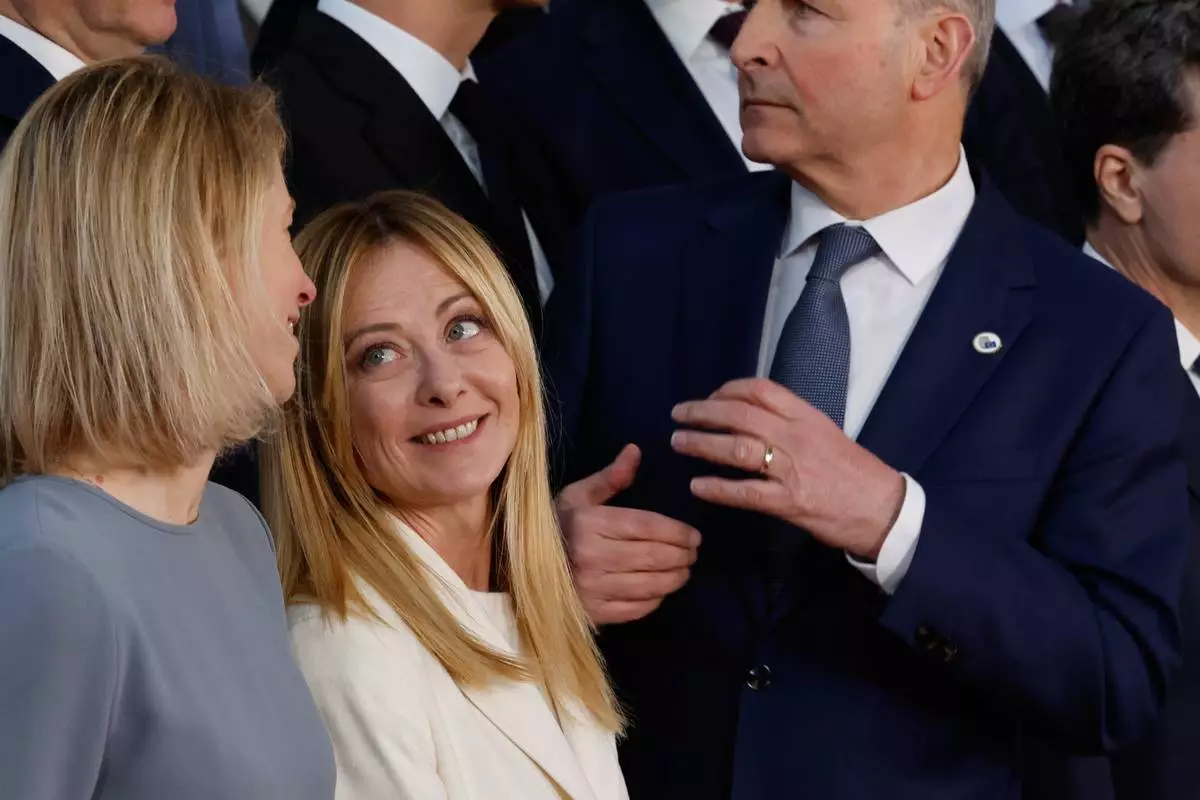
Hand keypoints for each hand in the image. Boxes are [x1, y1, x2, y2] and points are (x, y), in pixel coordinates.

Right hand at [557, 444, 702, 624]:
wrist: (519, 568)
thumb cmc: (556, 527)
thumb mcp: (578, 496)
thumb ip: (610, 477)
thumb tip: (636, 451)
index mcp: (589, 524)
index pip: (646, 527)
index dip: (676, 532)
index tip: (694, 536)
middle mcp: (591, 557)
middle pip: (653, 556)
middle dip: (682, 555)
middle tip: (693, 553)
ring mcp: (591, 589)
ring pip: (649, 585)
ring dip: (675, 578)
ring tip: (684, 571)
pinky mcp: (592, 613)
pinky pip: (635, 609)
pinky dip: (655, 600)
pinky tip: (660, 590)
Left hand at [670, 379, 903, 559]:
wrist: (883, 509)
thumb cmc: (853, 471)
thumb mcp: (825, 432)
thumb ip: (791, 421)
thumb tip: (751, 414)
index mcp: (806, 416)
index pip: (759, 390)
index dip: (727, 390)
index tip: (709, 397)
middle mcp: (796, 436)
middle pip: (739, 415)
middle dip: (702, 412)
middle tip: (678, 414)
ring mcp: (791, 469)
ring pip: (736, 449)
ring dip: (701, 444)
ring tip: (679, 442)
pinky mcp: (788, 502)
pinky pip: (745, 492)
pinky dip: (717, 488)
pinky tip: (697, 485)